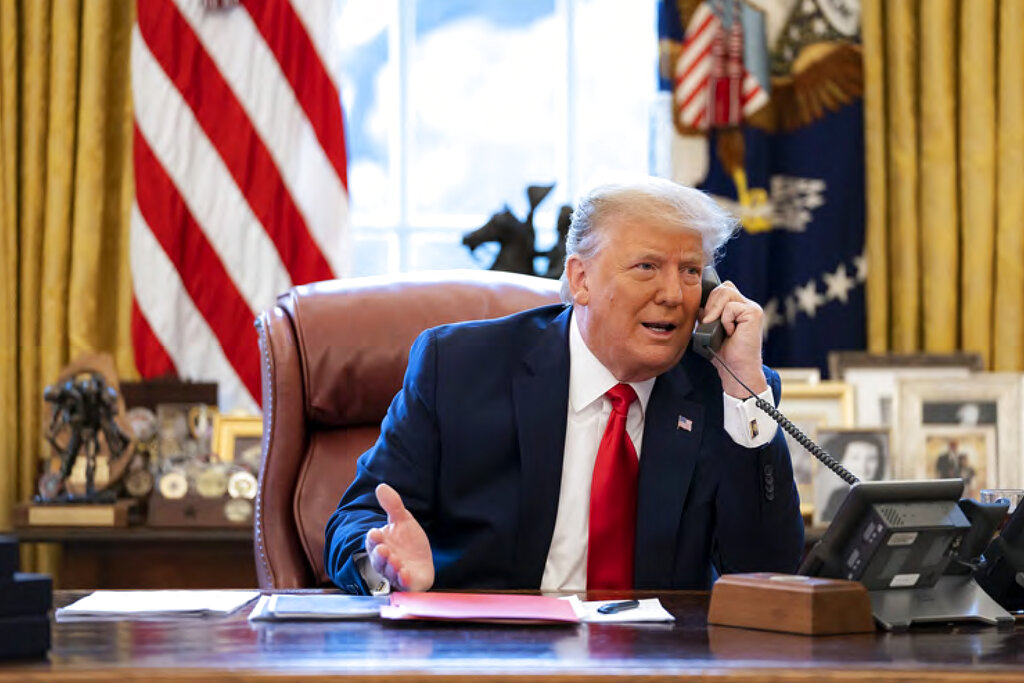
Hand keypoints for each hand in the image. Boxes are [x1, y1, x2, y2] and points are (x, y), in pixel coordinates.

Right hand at [364, 483, 434, 591]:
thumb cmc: (407, 541)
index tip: (375, 532)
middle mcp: (385, 560)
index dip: (373, 538)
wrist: (421, 561)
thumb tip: (381, 486)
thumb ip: (392, 505)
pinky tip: (405, 574)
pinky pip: (404, 584)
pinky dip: (403, 580)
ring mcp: (396, 573)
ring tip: (395, 561)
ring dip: (391, 567)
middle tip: (382, 549)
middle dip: (380, 555)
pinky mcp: (408, 583)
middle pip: (378, 559)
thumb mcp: (402, 520)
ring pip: (390, 572)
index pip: (373, 541)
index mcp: (381, 543)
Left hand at [700, 280, 766, 397]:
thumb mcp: (708, 328)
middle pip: (723, 288)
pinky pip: (731, 307)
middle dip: (710, 304)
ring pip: (726, 293)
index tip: (706, 318)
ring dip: (715, 311)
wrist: (735, 369)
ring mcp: (752, 308)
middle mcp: (746, 304)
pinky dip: (725, 320)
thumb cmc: (722, 352)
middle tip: (709, 323)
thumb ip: (706, 312)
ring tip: (717, 327)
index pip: (721, 289)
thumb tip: (698, 300)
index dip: (710, 300)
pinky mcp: (754, 313)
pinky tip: (730, 332)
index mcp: (737, 306)